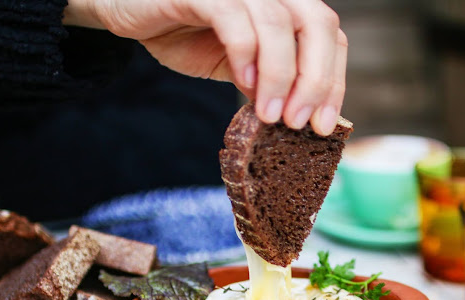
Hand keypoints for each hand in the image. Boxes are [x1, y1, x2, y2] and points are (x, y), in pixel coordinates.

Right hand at [64, 0, 346, 134]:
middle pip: (318, 24)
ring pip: (279, 23)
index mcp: (285, 5)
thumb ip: (270, 82)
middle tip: (300, 123)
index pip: (330, 37)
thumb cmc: (187, 34)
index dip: (333, 81)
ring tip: (271, 117)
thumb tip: (302, 116)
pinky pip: (234, 19)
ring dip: (280, 76)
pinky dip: (245, 54)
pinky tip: (242, 83)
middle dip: (317, 79)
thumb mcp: (239, 66)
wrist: (131, 12)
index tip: (325, 124)